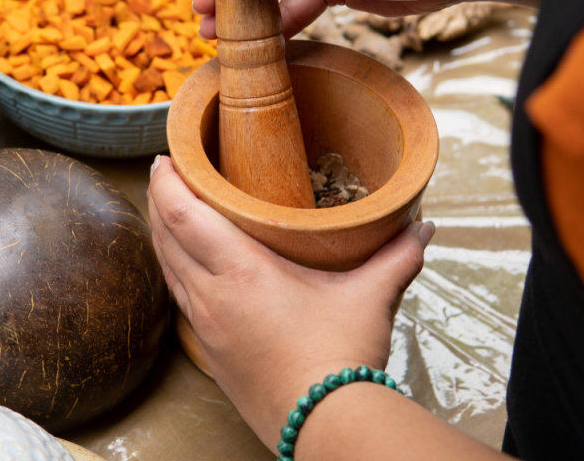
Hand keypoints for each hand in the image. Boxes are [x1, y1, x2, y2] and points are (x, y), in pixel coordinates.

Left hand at [147, 155, 434, 450]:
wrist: (323, 425)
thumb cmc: (340, 358)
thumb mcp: (370, 297)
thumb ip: (398, 255)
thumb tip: (423, 226)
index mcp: (241, 272)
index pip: (184, 216)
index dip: (167, 183)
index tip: (165, 158)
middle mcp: (211, 296)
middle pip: (165, 237)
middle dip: (160, 200)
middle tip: (165, 174)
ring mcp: (204, 327)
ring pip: (167, 268)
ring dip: (162, 235)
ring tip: (168, 211)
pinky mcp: (207, 352)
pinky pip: (177, 298)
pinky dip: (172, 270)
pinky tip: (185, 267)